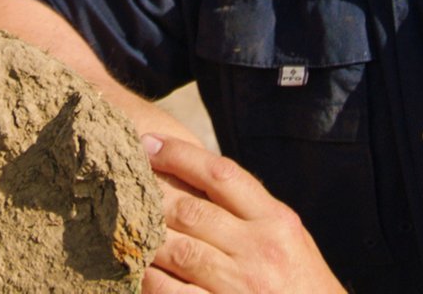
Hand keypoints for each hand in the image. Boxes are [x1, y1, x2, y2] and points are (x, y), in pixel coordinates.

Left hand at [141, 133, 345, 293]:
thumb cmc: (302, 284)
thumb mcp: (289, 238)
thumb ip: (251, 210)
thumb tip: (199, 177)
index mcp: (276, 220)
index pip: (221, 174)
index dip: (180, 155)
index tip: (149, 143)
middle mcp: (260, 248)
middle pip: (193, 211)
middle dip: (153, 193)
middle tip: (122, 179)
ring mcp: (242, 286)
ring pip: (180, 251)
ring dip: (147, 237)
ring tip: (120, 221)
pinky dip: (152, 281)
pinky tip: (135, 271)